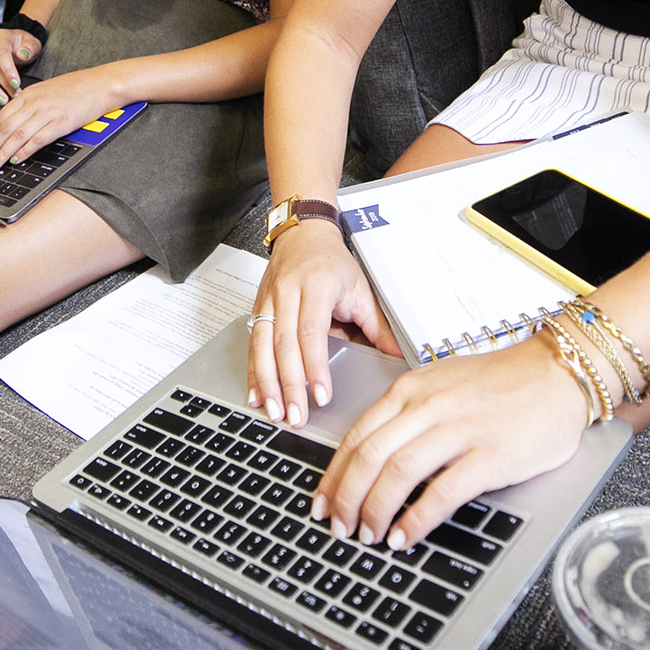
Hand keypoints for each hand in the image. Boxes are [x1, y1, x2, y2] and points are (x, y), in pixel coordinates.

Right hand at [0, 28, 42, 103]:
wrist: (13, 42)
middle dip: (3, 84)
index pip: (1, 54)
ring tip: (2, 100)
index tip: (15, 84)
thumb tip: (23, 55)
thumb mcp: (32, 42)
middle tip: (14, 95)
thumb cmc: (22, 44)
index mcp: (1, 37)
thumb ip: (29, 48)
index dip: (8, 70)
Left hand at [0, 63, 125, 169]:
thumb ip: (31, 103)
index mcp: (30, 94)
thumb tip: (17, 118)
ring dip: (3, 153)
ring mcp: (47, 112)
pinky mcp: (60, 123)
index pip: (1, 116)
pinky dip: (23, 152)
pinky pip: (36, 140)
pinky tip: (16, 159)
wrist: (101, 84)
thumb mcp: (48, 90)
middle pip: (4, 127)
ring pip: (17, 136)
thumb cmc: (78, 87)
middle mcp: (34, 102)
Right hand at [248, 219, 393, 428]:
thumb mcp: (361, 289)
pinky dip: (253, 373)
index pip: (312, 332)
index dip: (315, 366)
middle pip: (284, 345)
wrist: (303, 233)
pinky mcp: (257, 308)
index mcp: (316, 286)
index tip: (321, 395)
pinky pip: (252, 345)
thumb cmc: (331, 261)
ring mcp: (268, 300)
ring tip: (275, 412)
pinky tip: (256, 394)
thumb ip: (378, 326)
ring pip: (263, 347)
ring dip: (267, 384)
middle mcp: (288, 292)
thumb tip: (397, 357)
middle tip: (297, 416)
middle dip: (289, 385)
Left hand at [309, 338, 589, 550]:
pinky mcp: (490, 455)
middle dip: (346, 499)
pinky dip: (416, 519)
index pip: (357, 436)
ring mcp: (459, 430)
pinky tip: (405, 537)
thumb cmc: (503, 383)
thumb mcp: (442, 386)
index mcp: (411, 389)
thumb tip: (375, 459)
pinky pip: (442, 492)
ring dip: (375, 511)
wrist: (558, 373)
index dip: (334, 475)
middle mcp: (428, 406)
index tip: (324, 502)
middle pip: (368, 457)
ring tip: (368, 536)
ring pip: (396, 473)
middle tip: (339, 527)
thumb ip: (409, 415)